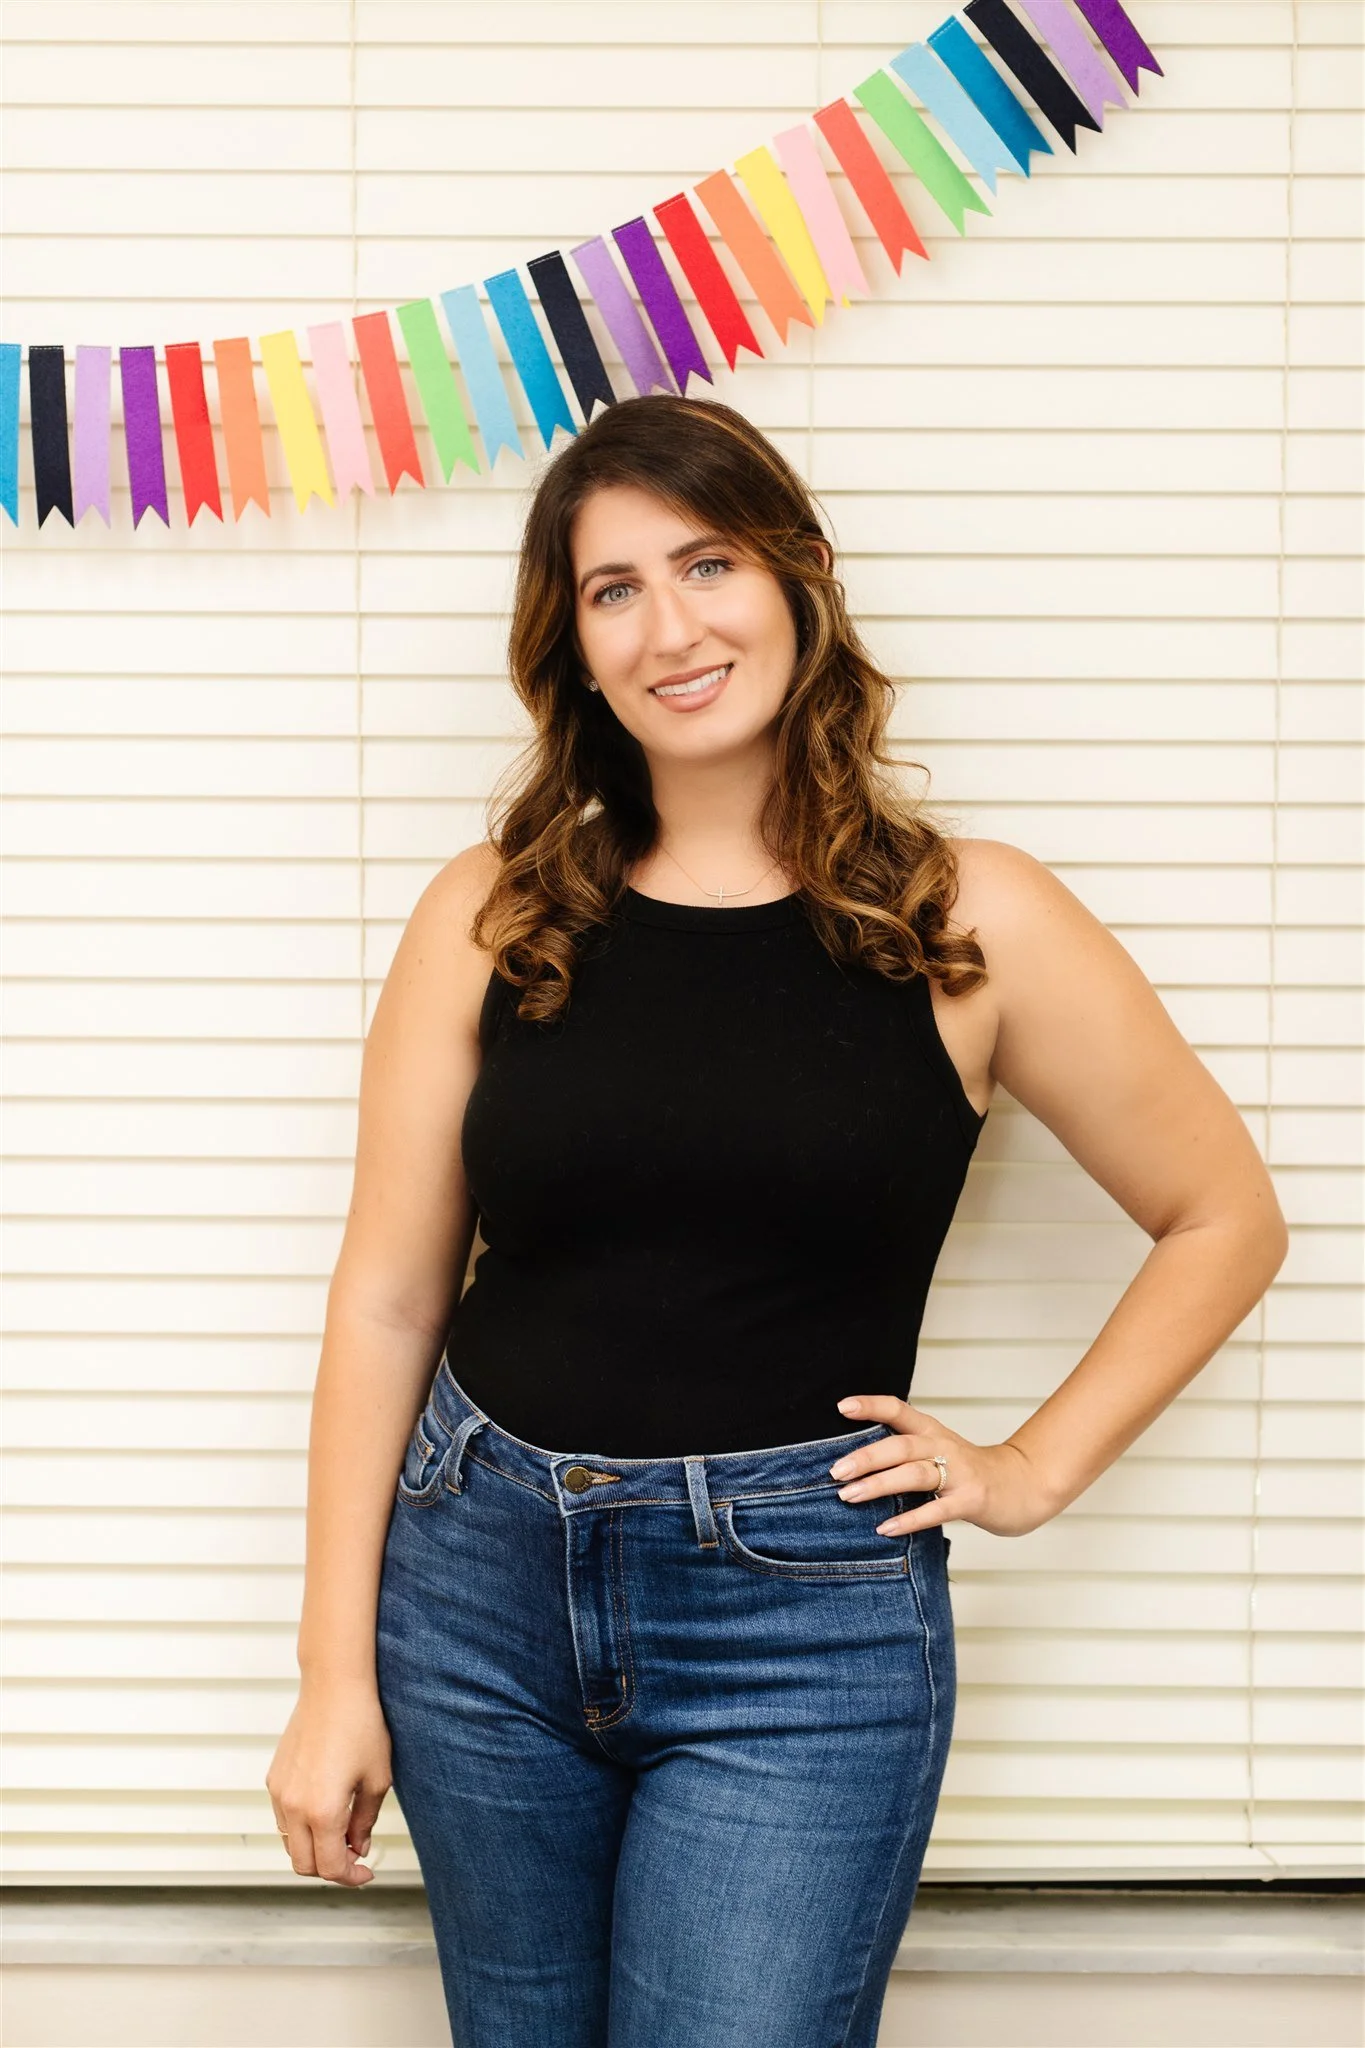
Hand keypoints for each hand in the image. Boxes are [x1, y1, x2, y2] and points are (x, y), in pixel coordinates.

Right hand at [265, 1674, 392, 1886]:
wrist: (334, 1686)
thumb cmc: (361, 1726)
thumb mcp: (376, 1779)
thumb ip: (365, 1821)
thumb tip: (359, 1848)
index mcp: (322, 1811)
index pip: (330, 1867)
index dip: (350, 1877)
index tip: (366, 1872)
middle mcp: (294, 1806)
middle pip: (304, 1865)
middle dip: (331, 1868)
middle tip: (355, 1856)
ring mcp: (279, 1792)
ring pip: (289, 1844)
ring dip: (313, 1849)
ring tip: (341, 1833)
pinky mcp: (274, 1778)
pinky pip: (283, 1818)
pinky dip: (301, 1827)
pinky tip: (324, 1810)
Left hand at [829, 1395, 1057, 1538]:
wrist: (1025, 1485)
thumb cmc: (971, 1472)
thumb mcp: (939, 1451)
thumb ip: (906, 1452)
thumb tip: (855, 1461)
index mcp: (933, 1431)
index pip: (899, 1410)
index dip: (871, 1406)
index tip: (842, 1407)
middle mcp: (944, 1446)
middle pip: (901, 1445)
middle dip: (866, 1457)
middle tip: (835, 1471)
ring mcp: (960, 1474)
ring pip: (915, 1474)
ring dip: (879, 1484)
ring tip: (848, 1496)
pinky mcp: (971, 1500)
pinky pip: (936, 1510)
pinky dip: (909, 1519)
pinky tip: (885, 1528)